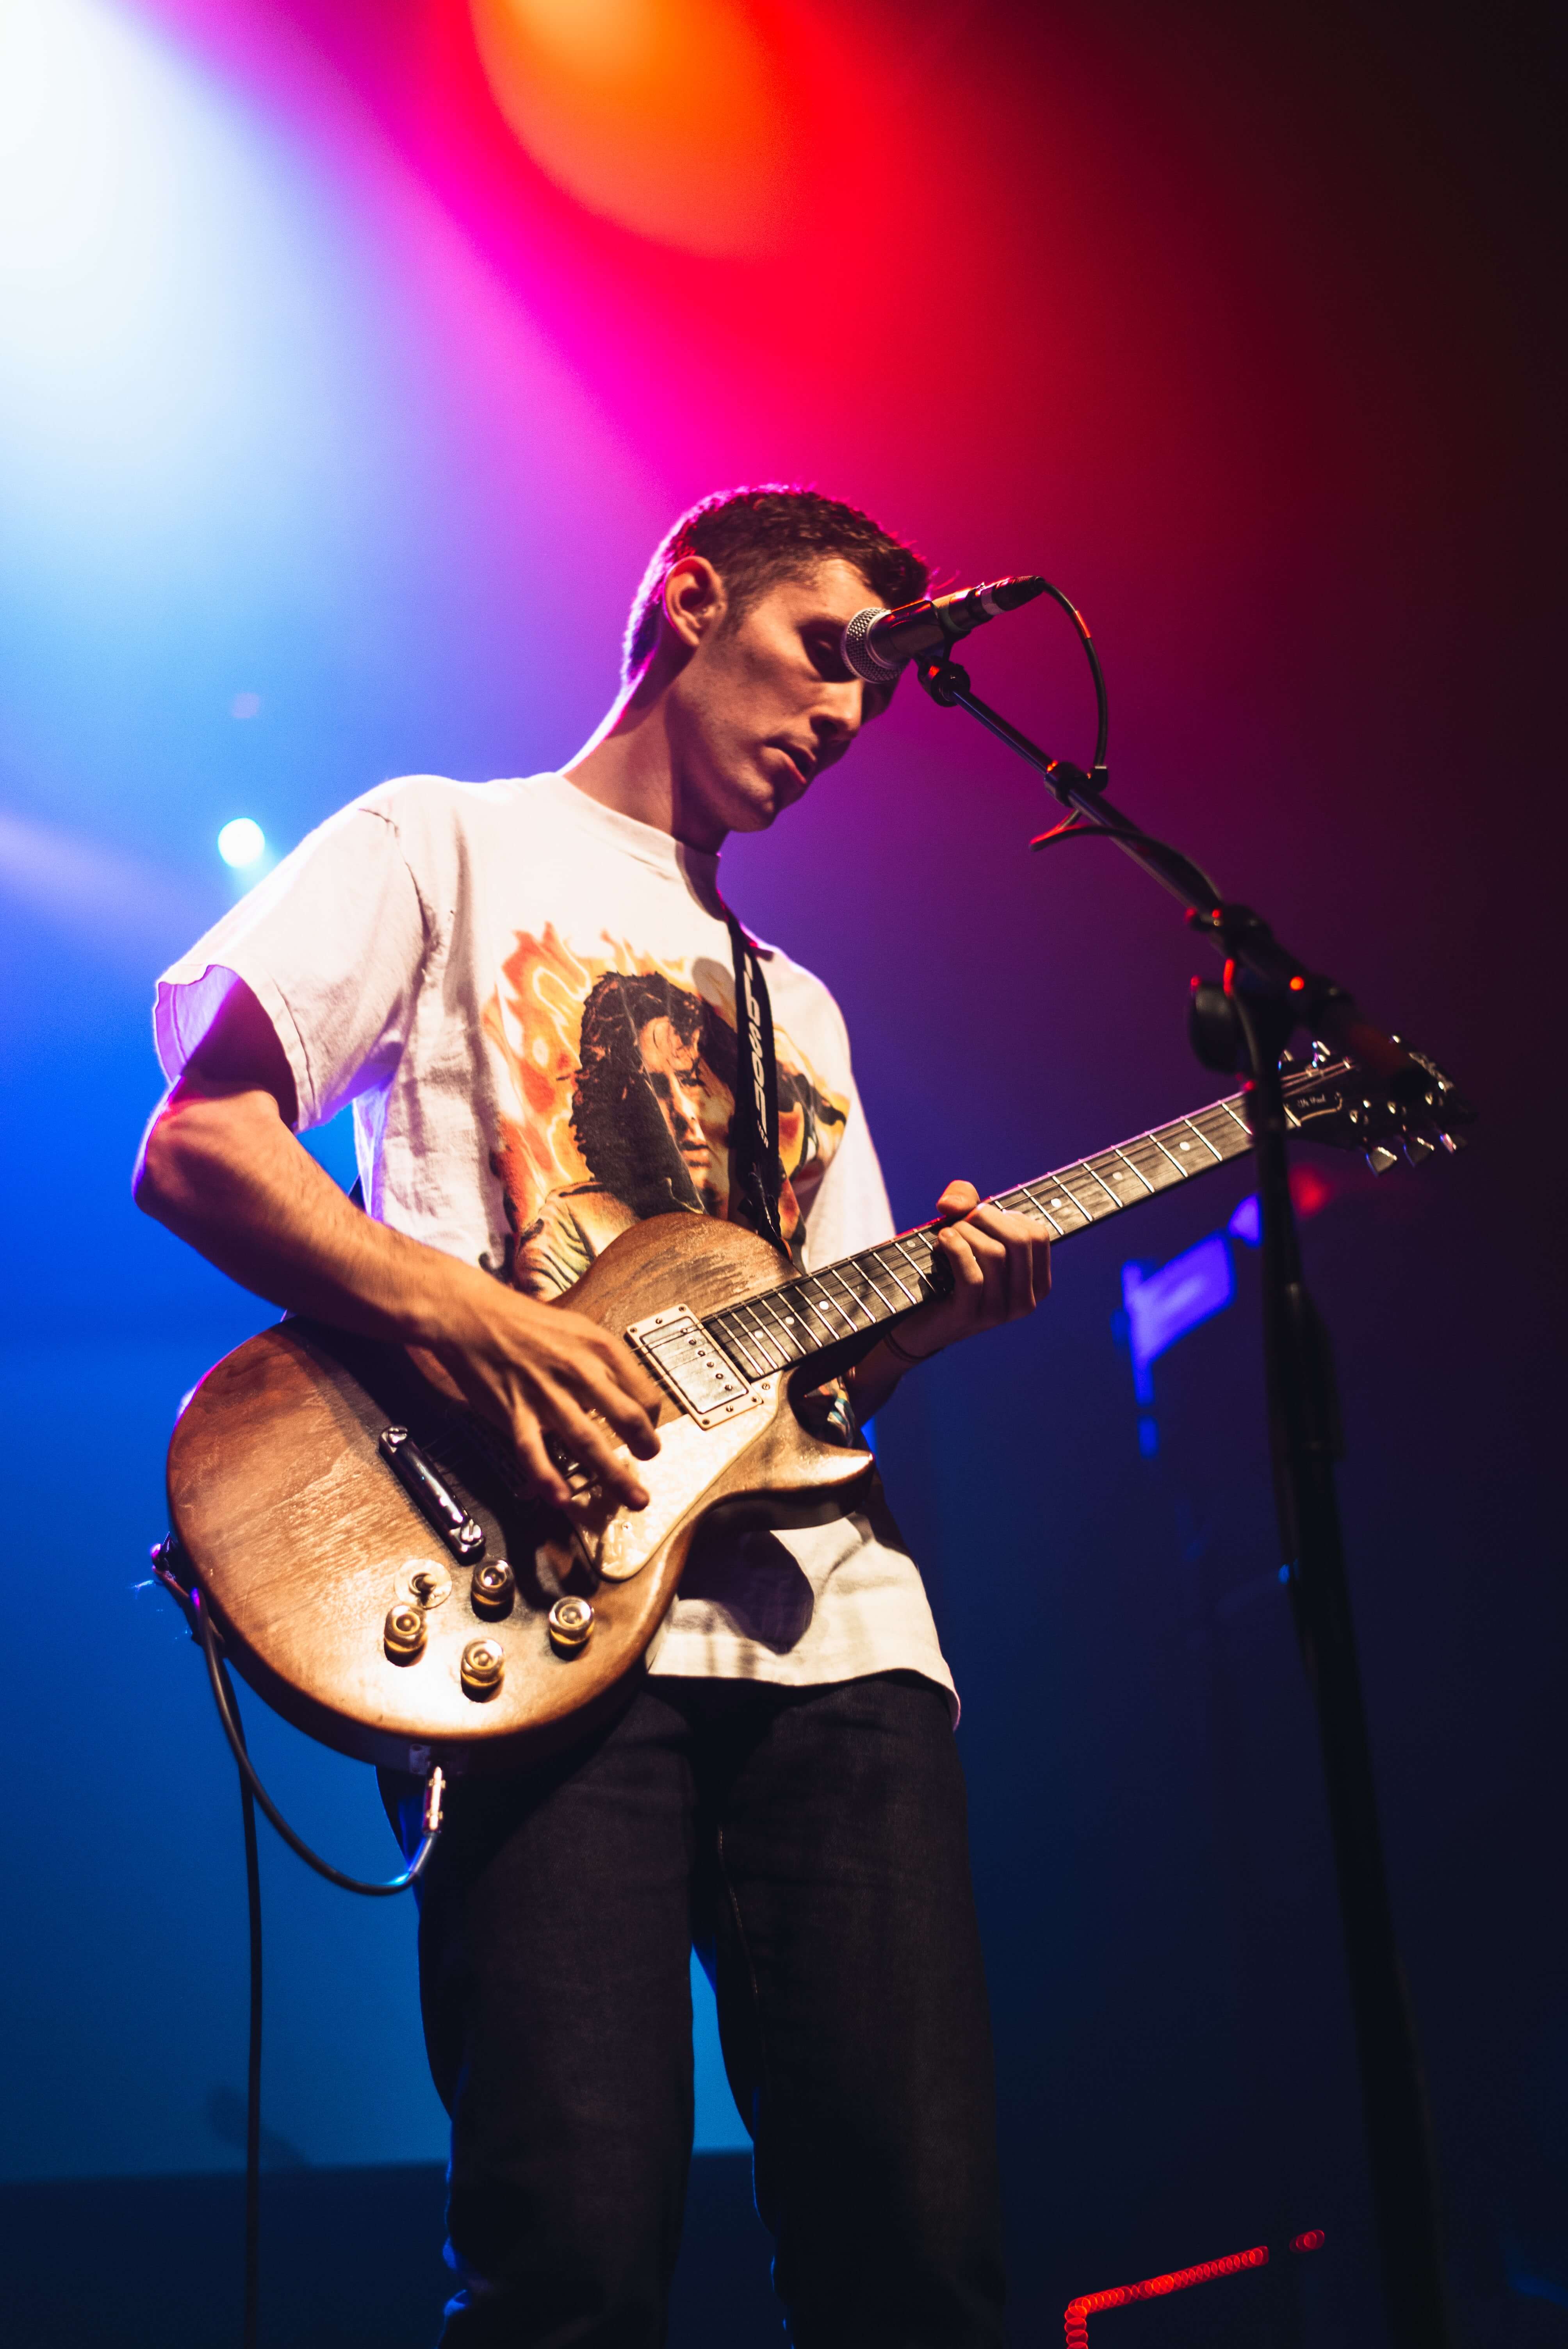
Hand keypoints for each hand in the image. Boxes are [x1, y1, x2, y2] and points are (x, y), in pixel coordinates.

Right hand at [434, 1283, 663, 1511]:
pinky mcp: (514, 1411)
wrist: (473, 1315)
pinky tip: (562, 1498)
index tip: (647, 1431)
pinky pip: (533, 1451)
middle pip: (627, 1419)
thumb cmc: (527, 1322)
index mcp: (599, 1348)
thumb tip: (623, 1399)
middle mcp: (578, 1370)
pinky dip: (547, 1477)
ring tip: (634, 1499)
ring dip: (614, 1476)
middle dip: (646, 1448)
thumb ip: (602, 1364)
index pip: (644, 1393)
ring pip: (587, 1441)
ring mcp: (546, 1394)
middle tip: (650, 1463)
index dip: (652, 1419)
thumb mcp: (578, 1329)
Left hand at [890, 1179, 1051, 1361]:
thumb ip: (967, 1200)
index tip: (981, 1217)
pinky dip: (955, 1249)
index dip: (1007, 1215)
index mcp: (1037, 1283)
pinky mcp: (970, 1317)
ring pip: (994, 1254)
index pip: (1037, 1235)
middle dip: (985, 1217)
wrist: (919, 1319)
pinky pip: (971, 1275)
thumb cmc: (948, 1269)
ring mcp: (999, 1313)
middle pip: (1019, 1241)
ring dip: (963, 1232)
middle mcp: (1026, 1301)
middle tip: (959, 1219)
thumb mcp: (966, 1229)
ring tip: (945, 1234)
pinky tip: (940, 1242)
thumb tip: (951, 1203)